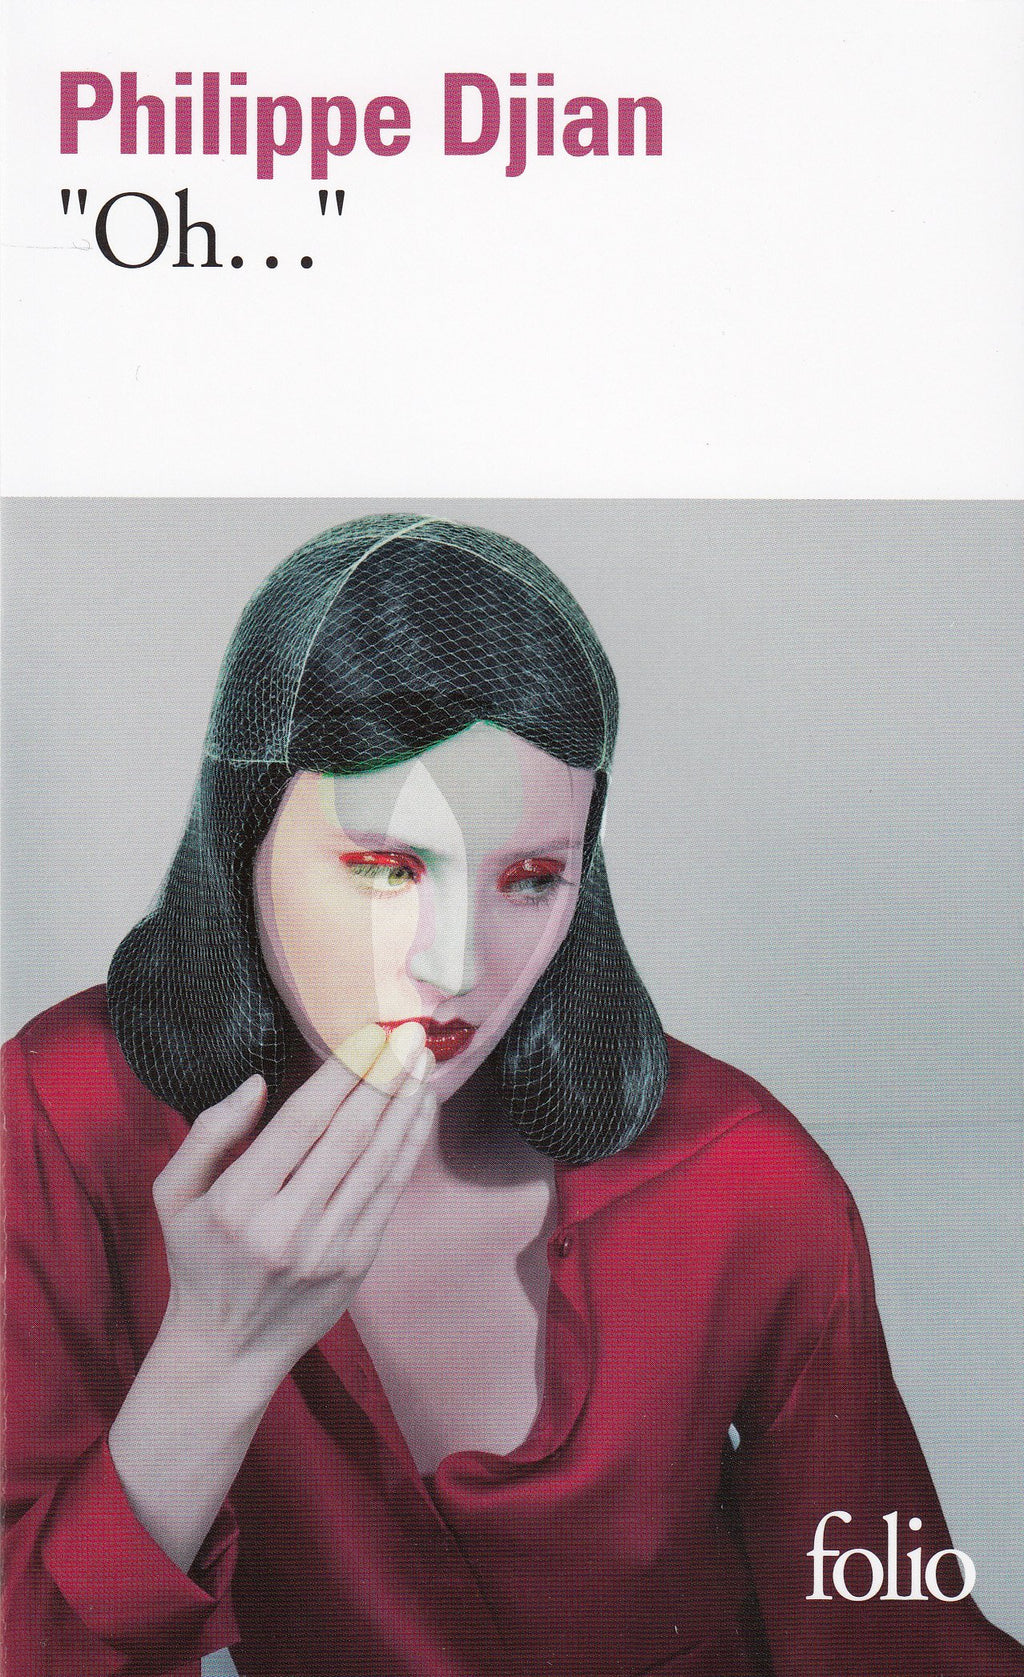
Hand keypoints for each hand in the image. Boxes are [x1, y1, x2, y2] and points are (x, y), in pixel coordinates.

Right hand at [151, 1020, 434, 1387]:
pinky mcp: (357, 1264)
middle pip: (348, 1135)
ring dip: (405, 1105)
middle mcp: (287, 1225)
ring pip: (378, 1160)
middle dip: (382, 1078)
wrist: (226, 1350)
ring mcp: (328, 1247)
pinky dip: (409, 1146)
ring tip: (422, 1061)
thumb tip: (258, 1084)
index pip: (302, 1122)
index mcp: (239, 1201)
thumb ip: (209, 1133)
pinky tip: (421, 1111)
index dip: (340, 1074)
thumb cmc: (198, 1259)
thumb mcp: (173, 1194)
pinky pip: (390, 1193)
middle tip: (407, 1033)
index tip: (365, 1035)